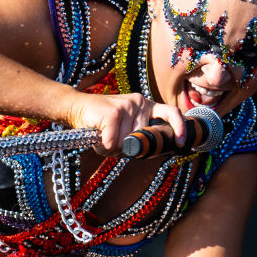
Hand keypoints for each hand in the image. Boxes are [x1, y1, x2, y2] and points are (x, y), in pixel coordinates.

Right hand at [65, 92, 185, 155]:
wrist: (74, 108)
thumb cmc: (100, 123)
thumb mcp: (124, 127)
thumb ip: (139, 136)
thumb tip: (152, 153)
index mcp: (146, 105)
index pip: (171, 113)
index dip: (178, 128)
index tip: (181, 143)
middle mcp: (140, 102)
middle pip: (143, 140)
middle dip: (127, 147)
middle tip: (112, 142)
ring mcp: (127, 106)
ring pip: (126, 143)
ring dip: (111, 148)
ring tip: (101, 137)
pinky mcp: (113, 113)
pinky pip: (113, 142)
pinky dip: (103, 147)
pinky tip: (96, 138)